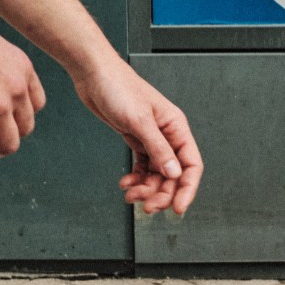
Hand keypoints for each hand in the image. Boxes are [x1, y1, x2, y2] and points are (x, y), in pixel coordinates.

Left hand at [71, 60, 201, 215]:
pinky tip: (125, 184)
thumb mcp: (139, 121)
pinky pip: (142, 167)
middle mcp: (167, 135)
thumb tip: (175, 174)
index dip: (187, 188)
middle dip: (161, 193)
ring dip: (146, 189)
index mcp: (176, 127)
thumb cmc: (118, 88)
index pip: (191, 164)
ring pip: (156, 174)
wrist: (94, 75)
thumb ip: (158, 149)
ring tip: (130, 195)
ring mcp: (150, 138)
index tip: (177, 209)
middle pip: (173, 174)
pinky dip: (136, 179)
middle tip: (146, 207)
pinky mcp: (135, 139)